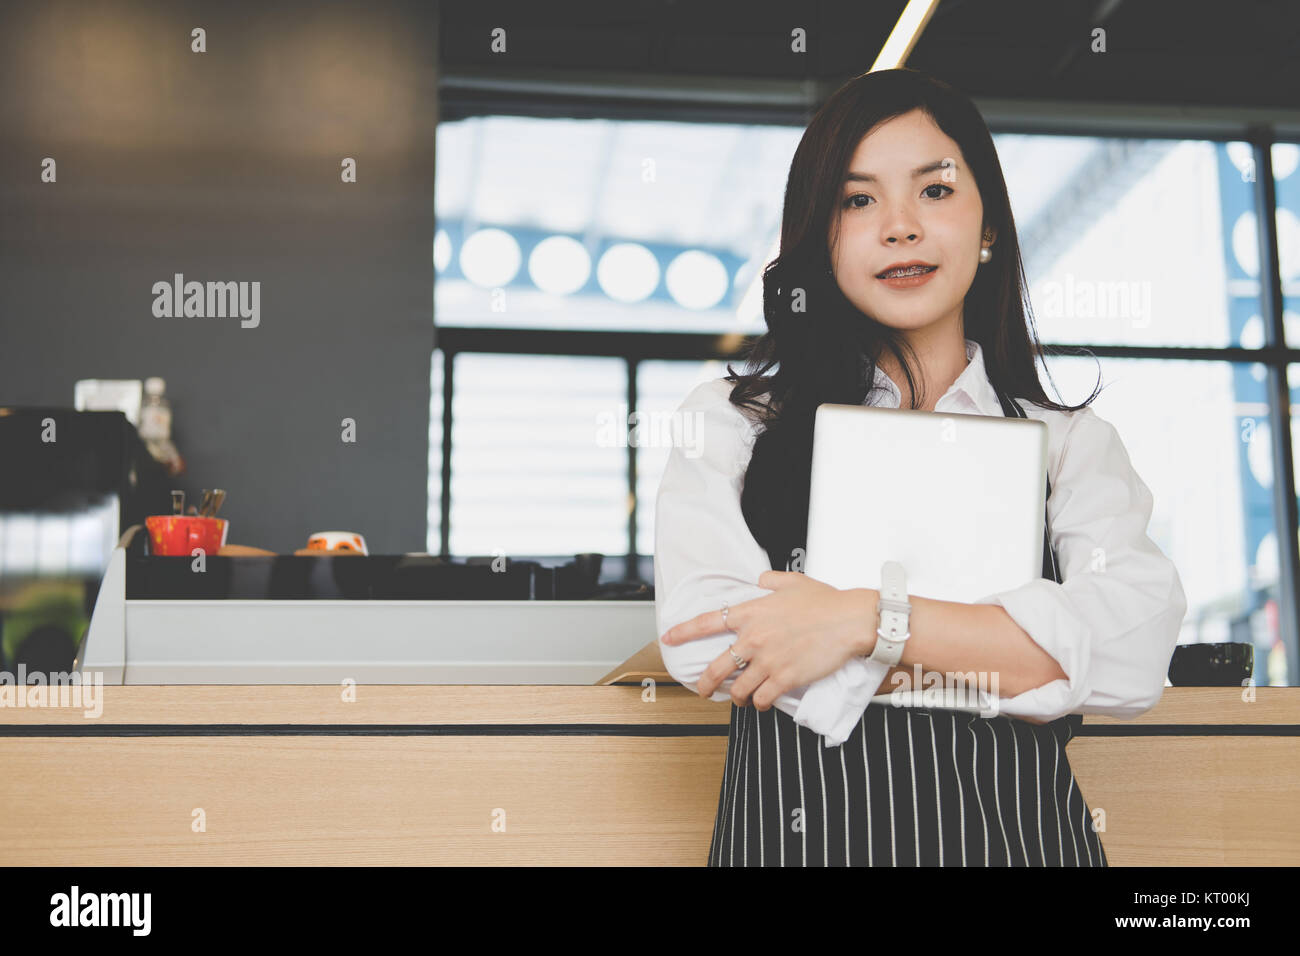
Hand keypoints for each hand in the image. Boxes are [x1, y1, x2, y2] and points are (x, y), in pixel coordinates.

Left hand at [660, 571, 876, 709]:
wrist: (849, 620)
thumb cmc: (825, 600)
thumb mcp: (791, 581)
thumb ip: (769, 581)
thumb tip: (758, 581)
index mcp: (751, 613)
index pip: (706, 622)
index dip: (683, 632)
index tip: (668, 638)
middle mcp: (753, 638)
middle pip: (716, 668)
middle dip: (705, 684)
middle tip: (702, 691)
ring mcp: (768, 661)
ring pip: (739, 689)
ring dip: (738, 697)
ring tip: (741, 698)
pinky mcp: (785, 678)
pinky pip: (762, 699)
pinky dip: (760, 704)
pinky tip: (763, 702)